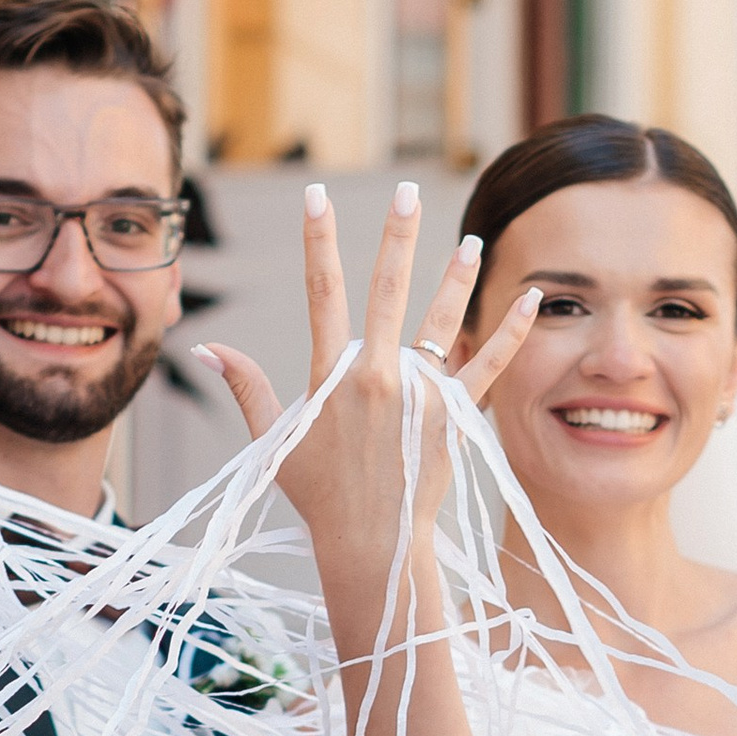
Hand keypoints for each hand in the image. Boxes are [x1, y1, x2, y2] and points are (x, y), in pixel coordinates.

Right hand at [199, 183, 539, 626]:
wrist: (372, 544)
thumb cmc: (319, 496)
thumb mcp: (276, 442)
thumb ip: (247, 388)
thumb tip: (206, 349)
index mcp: (332, 377)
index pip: (321, 293)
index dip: (318, 241)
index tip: (316, 196)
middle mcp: (377, 376)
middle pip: (388, 290)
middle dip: (398, 236)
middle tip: (408, 191)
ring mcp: (420, 394)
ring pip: (442, 321)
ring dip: (458, 277)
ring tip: (472, 241)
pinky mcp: (454, 415)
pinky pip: (488, 365)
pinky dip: (510, 331)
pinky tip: (530, 299)